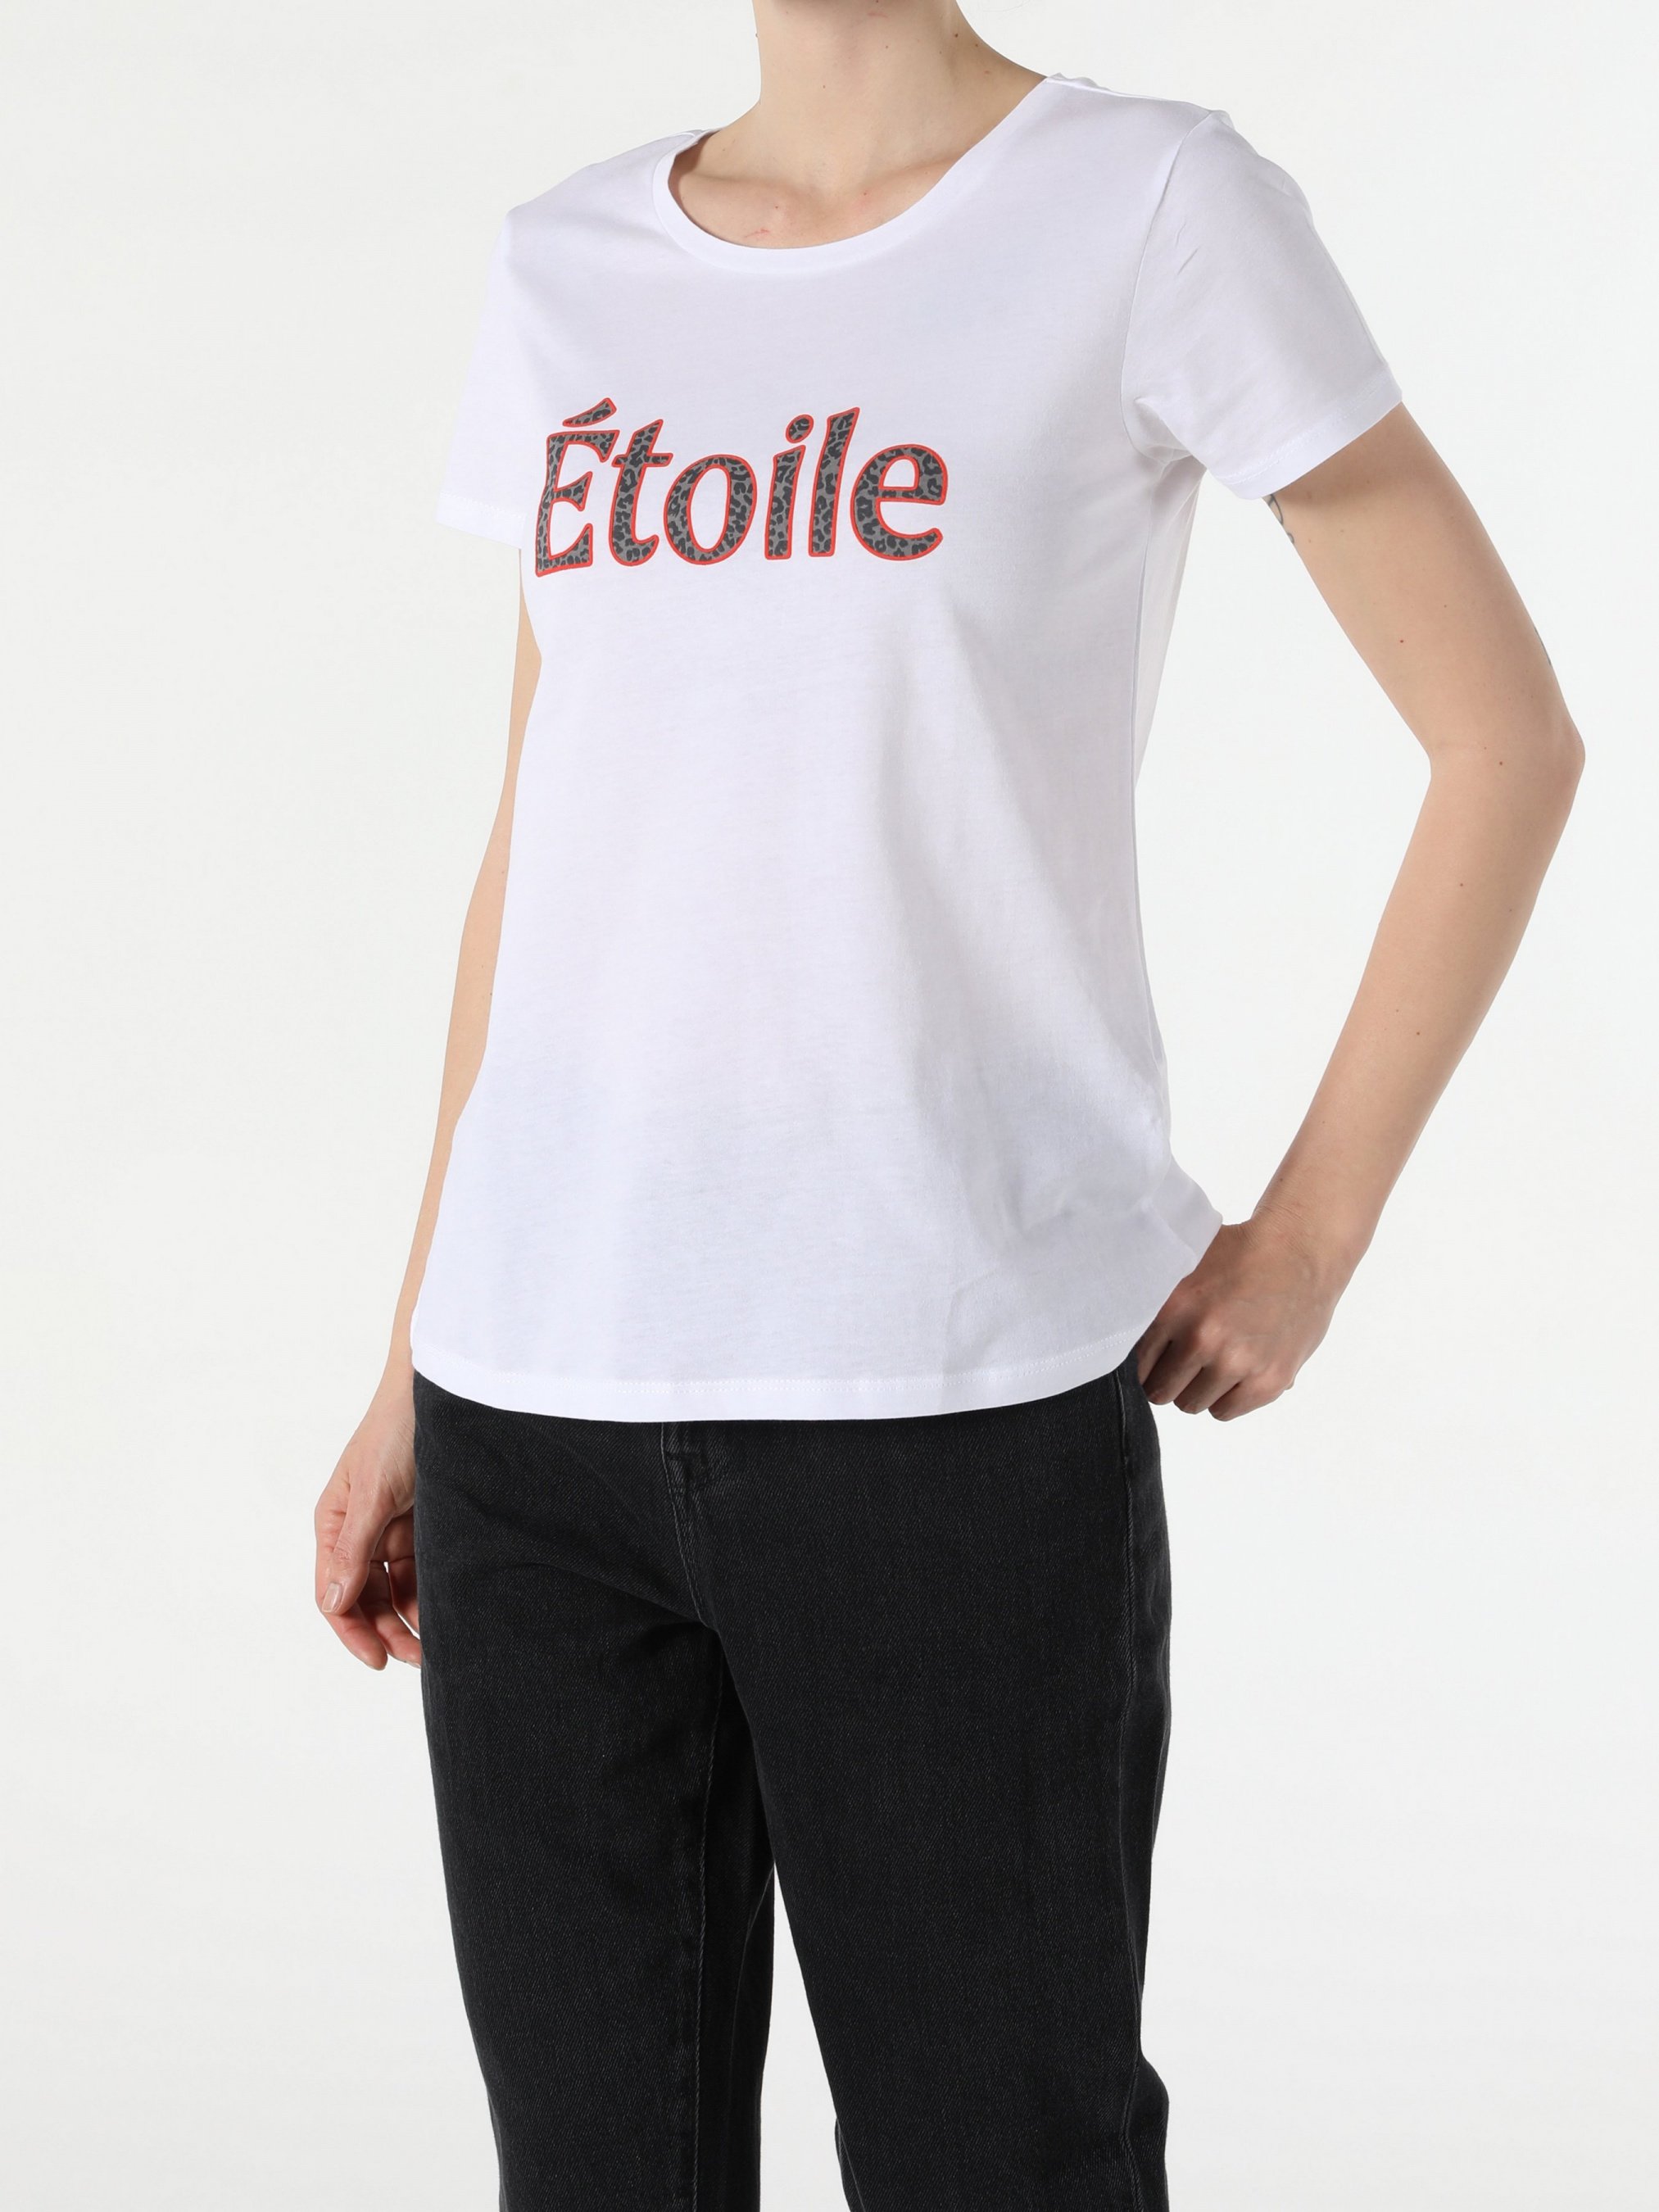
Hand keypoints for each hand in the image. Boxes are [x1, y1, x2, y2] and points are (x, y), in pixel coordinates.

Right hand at [313, 1368, 420, 1667]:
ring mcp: (391, 1529)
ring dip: (412, 1617)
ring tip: (438, 1643)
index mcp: (334, 1524)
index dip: (353, 1630)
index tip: (378, 1660)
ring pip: (396, 1589)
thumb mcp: (373, 1492)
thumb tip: (335, 1601)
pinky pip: (422, 1569)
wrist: (442, 1393)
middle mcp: (359, 1532)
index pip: (334, 1593)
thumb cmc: (398, 1430)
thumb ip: (354, 1548)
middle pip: (366, 1598)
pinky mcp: (423, 1523)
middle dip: (387, 1631)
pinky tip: (449, 1609)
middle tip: (420, 1659)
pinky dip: (431, 1591)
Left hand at [1136, 1210, 1350, 1420]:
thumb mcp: (1185, 1263)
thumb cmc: (1238, 1255)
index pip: (1136, 1363)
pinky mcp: (1268, 1381)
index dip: (1144, 1362)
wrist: (1301, 1251)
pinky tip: (1234, 1370)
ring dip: (1196, 1388)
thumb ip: (1154, 1298)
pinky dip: (1225, 1397)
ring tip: (1212, 1361)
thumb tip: (1118, 1332)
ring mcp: (1237, 1362)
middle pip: (1159, 1391)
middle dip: (1167, 1378)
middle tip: (1182, 1361)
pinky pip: (1224, 1412)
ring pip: (1191, 1404)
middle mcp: (1203, 1338)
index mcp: (1175, 1307)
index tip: (1155, 1356)